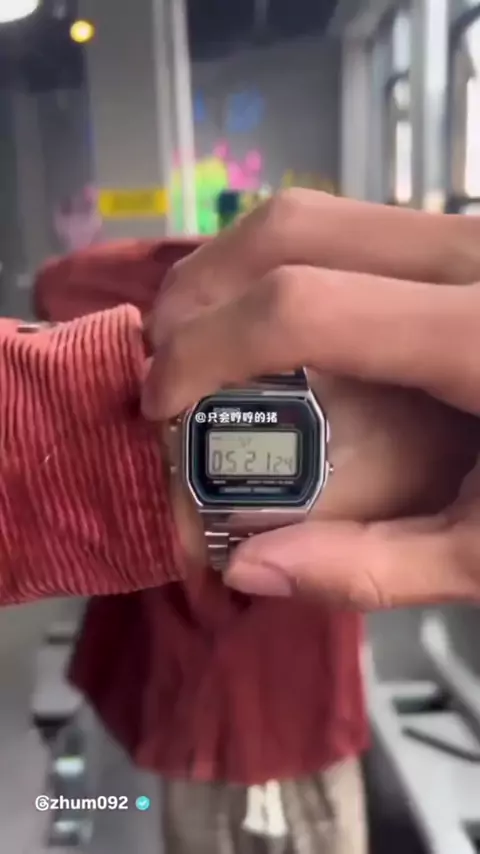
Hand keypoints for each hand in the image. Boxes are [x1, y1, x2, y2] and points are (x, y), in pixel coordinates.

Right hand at [142, 190, 479, 608]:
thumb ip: (372, 566)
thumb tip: (249, 568)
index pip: (304, 307)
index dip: (208, 349)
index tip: (160, 403)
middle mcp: (472, 258)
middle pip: (294, 228)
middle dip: (201, 289)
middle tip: (164, 359)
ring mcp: (471, 237)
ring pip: (318, 212)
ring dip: (234, 267)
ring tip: (199, 336)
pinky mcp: (466, 242)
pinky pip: (351, 228)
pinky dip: (283, 265)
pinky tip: (268, 320)